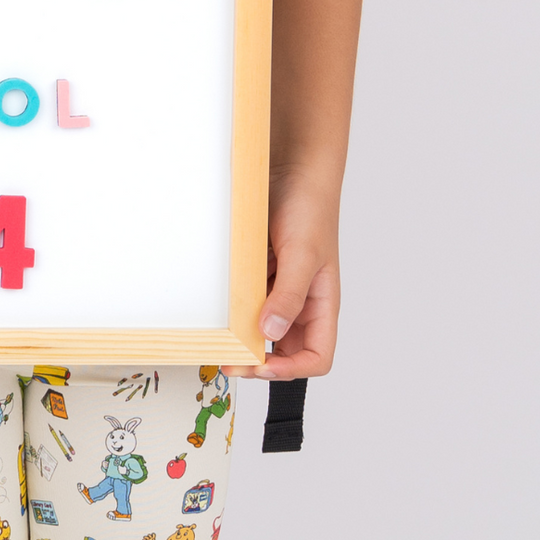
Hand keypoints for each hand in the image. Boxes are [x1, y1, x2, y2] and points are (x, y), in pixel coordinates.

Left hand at [238, 178, 339, 379]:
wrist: (291, 169)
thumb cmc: (310, 209)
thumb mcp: (302, 254)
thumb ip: (290, 295)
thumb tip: (272, 331)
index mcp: (321, 305)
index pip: (317, 356)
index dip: (292, 369)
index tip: (261, 365)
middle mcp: (301, 303)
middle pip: (286, 351)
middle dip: (261, 363)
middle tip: (231, 362)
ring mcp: (278, 289)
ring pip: (262, 330)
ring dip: (244, 340)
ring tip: (220, 343)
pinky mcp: (259, 274)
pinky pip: (246, 302)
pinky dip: (233, 313)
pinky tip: (218, 311)